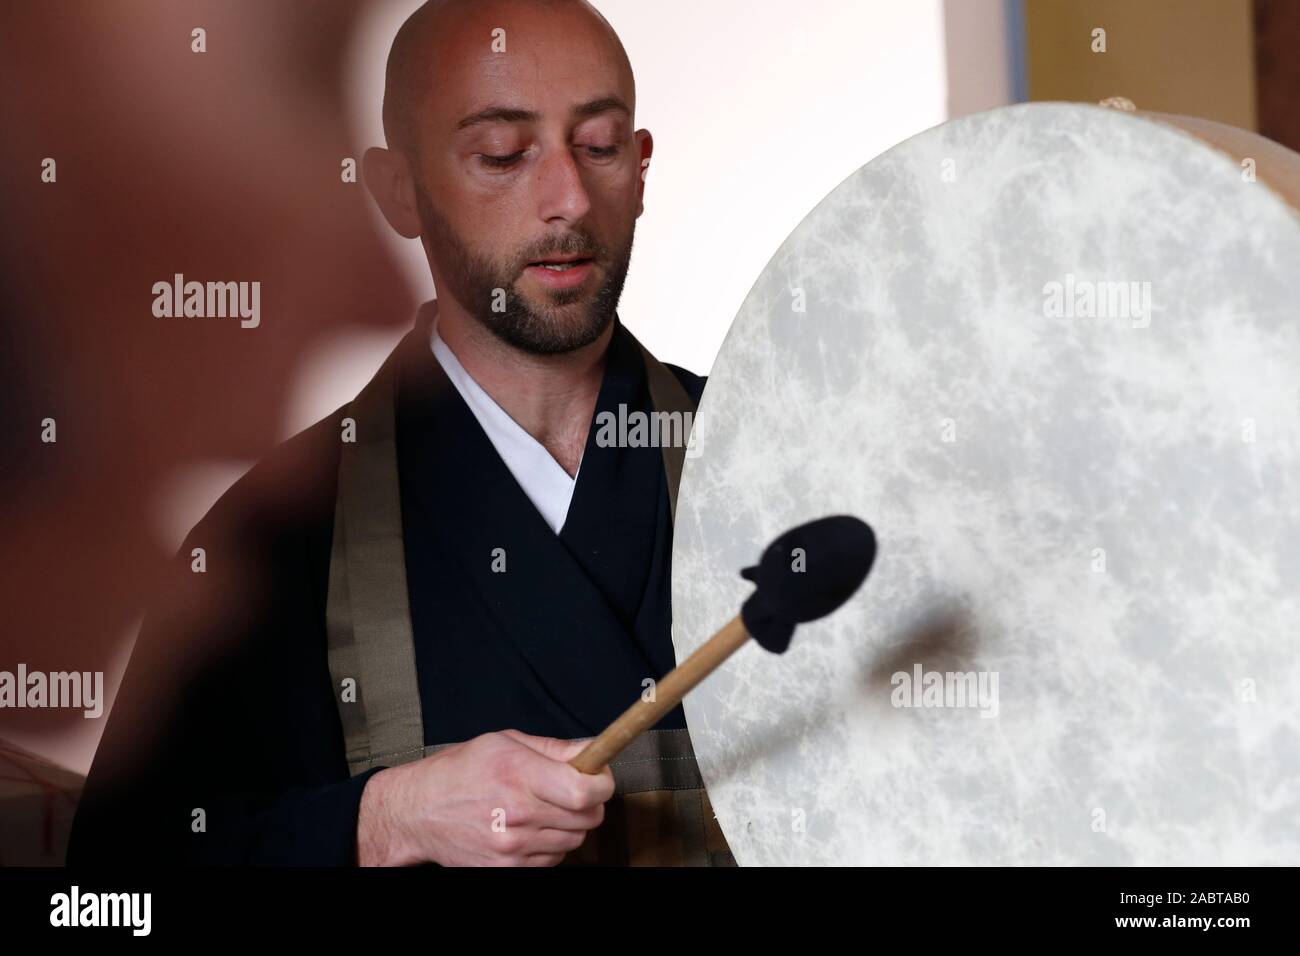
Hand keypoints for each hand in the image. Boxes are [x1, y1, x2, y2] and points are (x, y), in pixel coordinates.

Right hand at [356, 729, 613, 866]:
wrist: (419, 812)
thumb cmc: (460, 772)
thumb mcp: (504, 742)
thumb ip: (555, 748)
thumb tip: (593, 750)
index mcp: (517, 774)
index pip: (584, 792)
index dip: (602, 784)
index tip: (599, 777)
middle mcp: (516, 814)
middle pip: (587, 819)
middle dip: (589, 802)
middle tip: (573, 789)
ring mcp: (511, 847)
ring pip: (574, 841)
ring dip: (569, 824)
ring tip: (544, 808)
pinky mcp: (507, 870)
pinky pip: (553, 859)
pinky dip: (551, 845)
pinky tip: (530, 828)